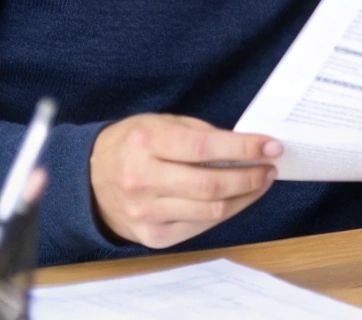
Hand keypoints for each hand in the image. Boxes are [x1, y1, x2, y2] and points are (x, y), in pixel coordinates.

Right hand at [89, 114, 280, 248]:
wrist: (89, 179)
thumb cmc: (135, 145)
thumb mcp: (163, 125)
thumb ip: (202, 135)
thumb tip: (249, 148)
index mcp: (146, 144)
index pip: (204, 149)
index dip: (244, 149)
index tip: (272, 146)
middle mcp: (142, 181)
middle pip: (211, 185)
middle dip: (251, 176)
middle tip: (271, 167)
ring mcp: (145, 213)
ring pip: (211, 210)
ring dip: (245, 196)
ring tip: (261, 181)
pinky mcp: (152, 236)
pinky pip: (201, 226)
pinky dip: (226, 211)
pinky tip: (237, 198)